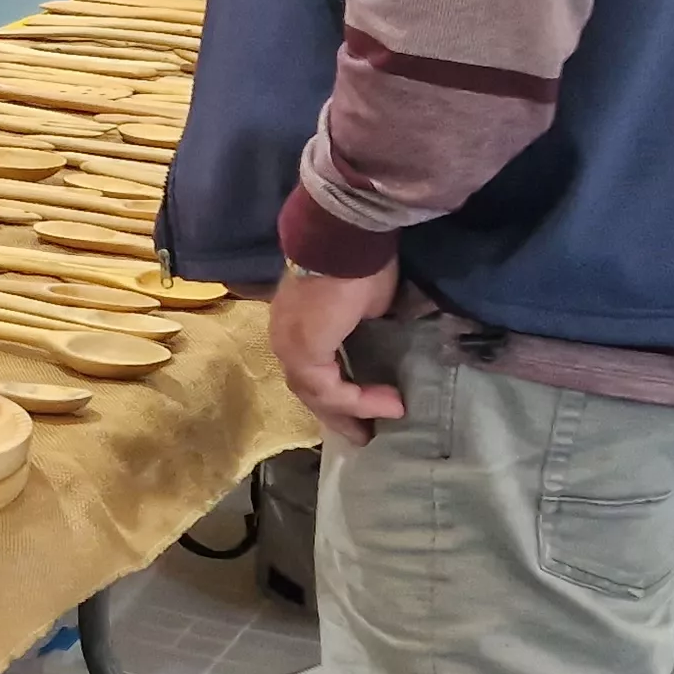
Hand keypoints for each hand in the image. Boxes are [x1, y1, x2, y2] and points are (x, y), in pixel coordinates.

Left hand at [267, 260, 407, 447]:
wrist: (344, 238)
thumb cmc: (357, 262)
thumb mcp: (364, 304)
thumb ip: (362, 329)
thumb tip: (378, 341)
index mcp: (294, 326)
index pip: (310, 370)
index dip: (338, 393)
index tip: (371, 406)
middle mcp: (284, 338)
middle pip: (309, 390)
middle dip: (340, 415)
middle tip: (365, 435)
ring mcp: (290, 346)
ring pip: (318, 395)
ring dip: (353, 412)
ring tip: (388, 418)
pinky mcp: (303, 353)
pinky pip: (330, 390)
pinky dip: (359, 401)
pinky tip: (389, 404)